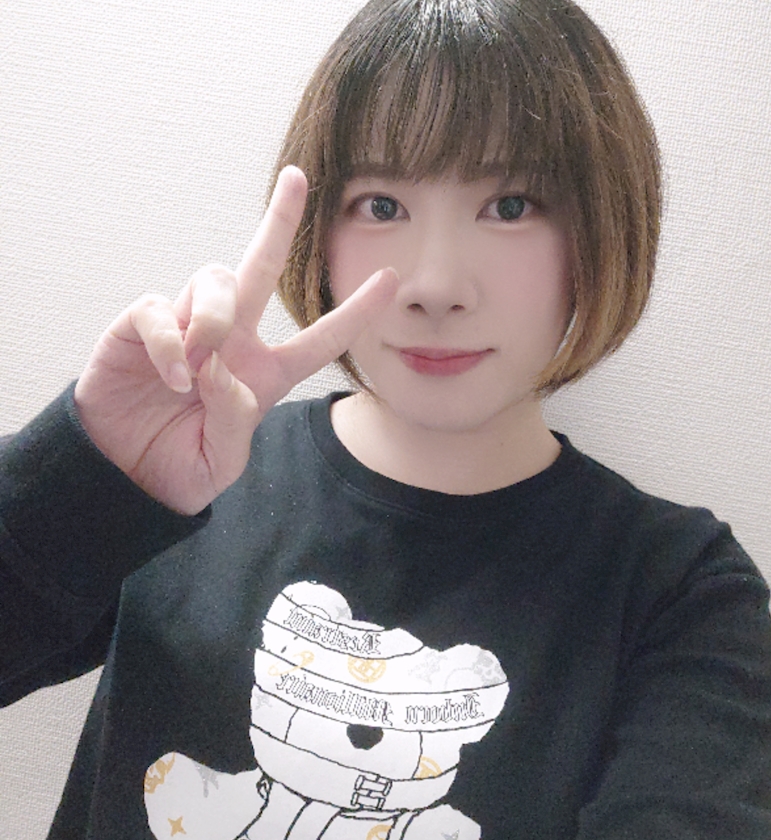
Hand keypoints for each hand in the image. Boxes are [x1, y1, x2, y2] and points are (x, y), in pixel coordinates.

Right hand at [75, 166, 395, 514]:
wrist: (122, 477)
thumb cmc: (178, 467)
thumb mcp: (222, 460)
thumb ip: (234, 419)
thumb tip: (219, 366)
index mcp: (264, 374)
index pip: (320, 338)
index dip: (355, 311)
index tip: (391, 280)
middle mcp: (230, 341)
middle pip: (261, 267)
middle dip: (279, 222)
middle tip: (298, 178)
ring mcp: (185, 328)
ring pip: (214, 280)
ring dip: (214, 318)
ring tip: (197, 368)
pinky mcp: (138, 328)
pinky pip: (159, 309)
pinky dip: (168, 340)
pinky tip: (172, 376)